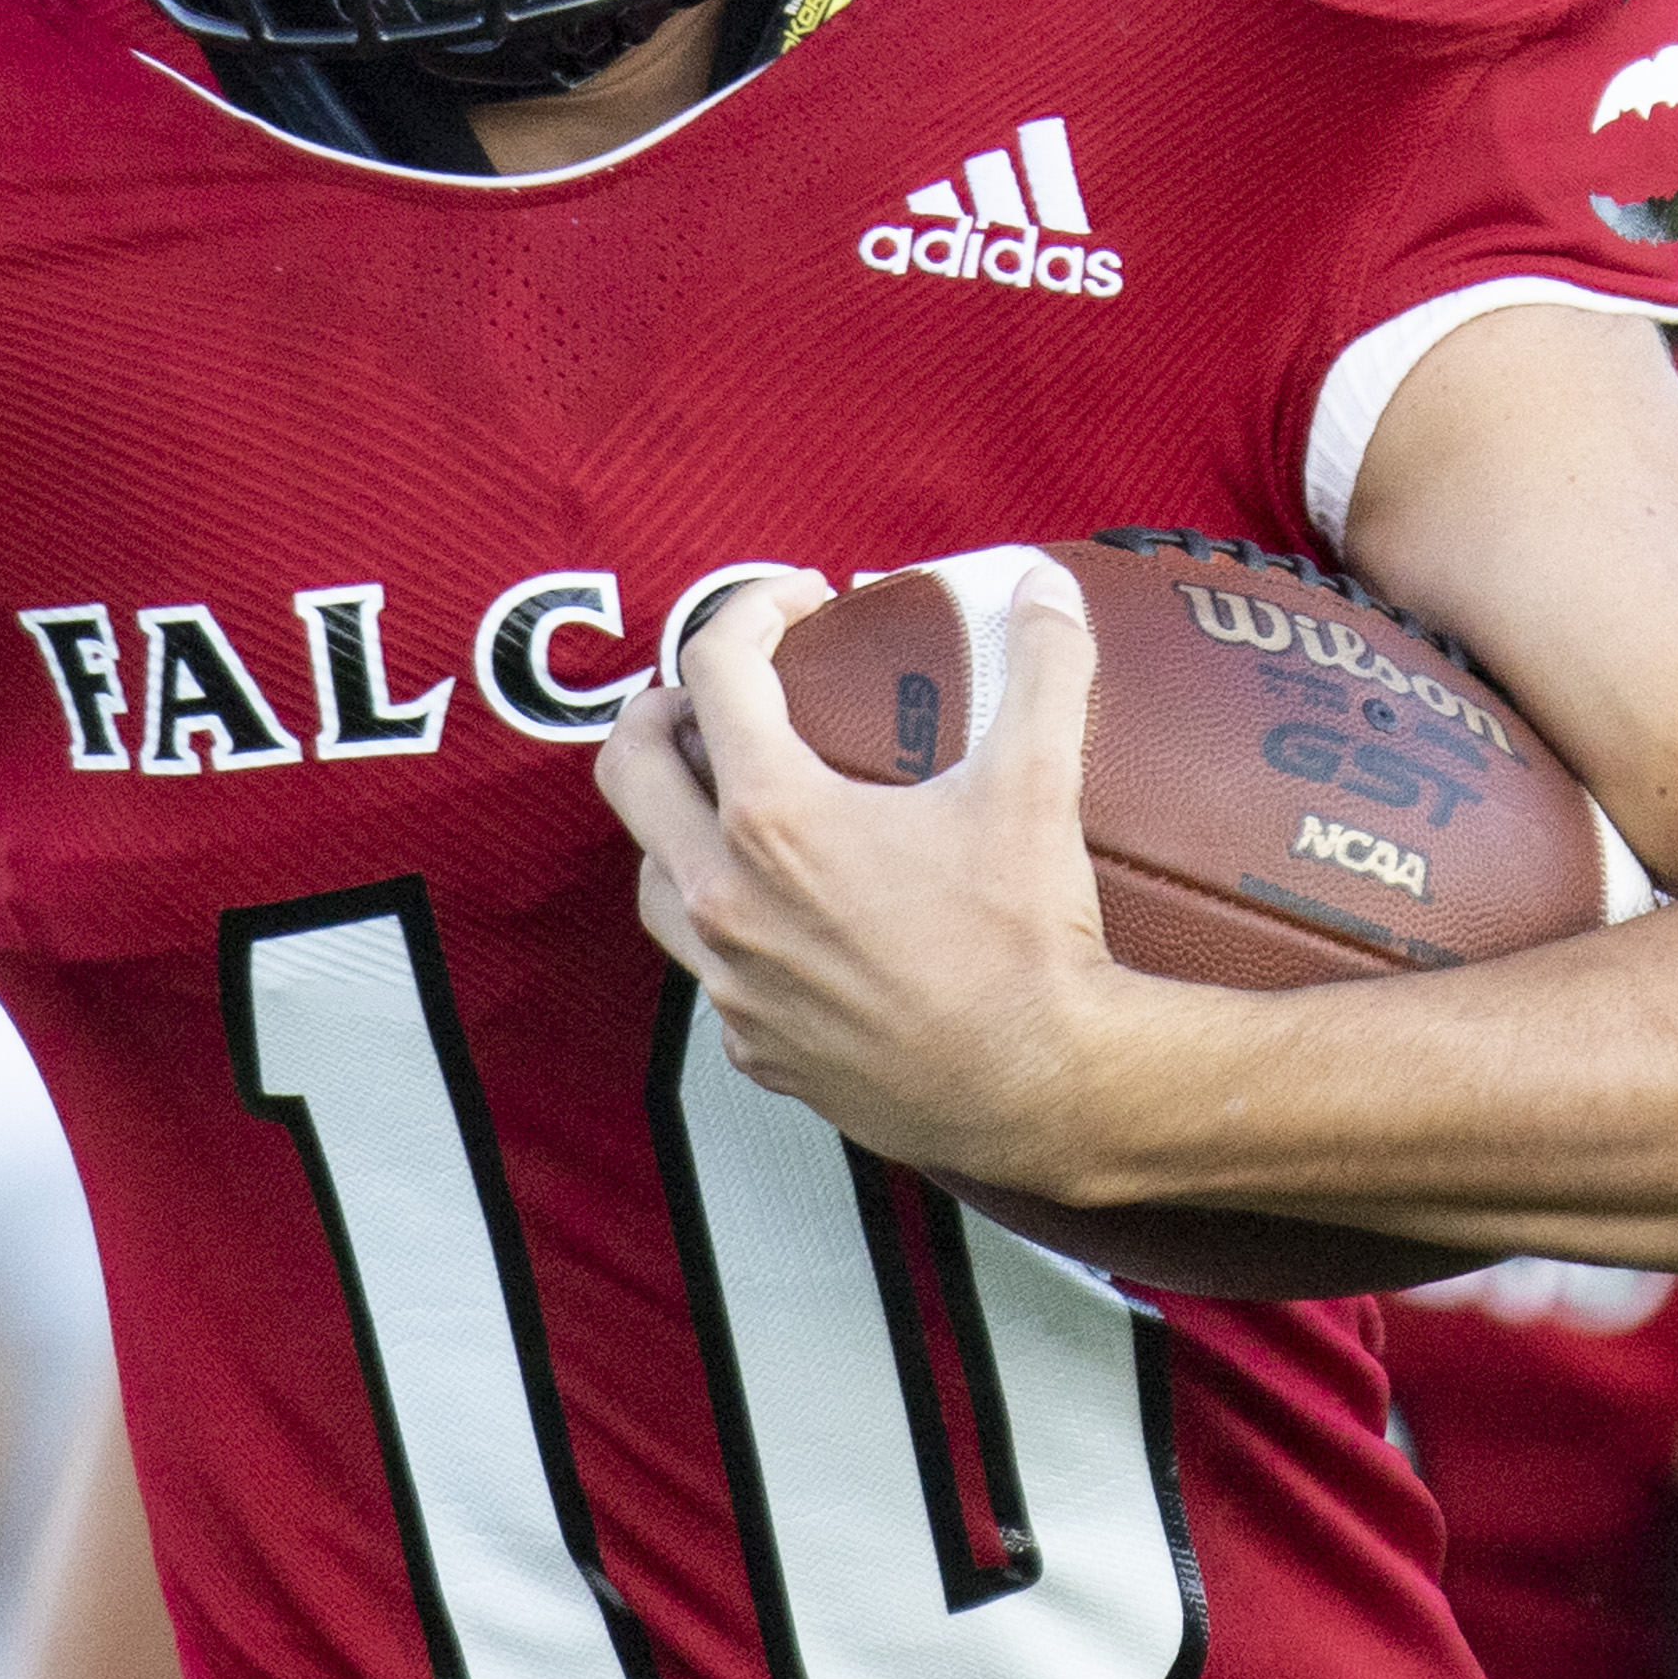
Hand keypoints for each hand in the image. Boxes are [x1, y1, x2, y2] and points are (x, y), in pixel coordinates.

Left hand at [592, 564, 1131, 1193]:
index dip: (753, 610)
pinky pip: (709, 968)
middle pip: (630, 769)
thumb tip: (1047, 589)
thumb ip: (1045, 667)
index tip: (803, 603)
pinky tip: (790, 913)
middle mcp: (726, 898)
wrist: (1038, 1089)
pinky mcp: (754, 1047)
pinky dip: (731, 922)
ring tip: (729, 798)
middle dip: (662, 708)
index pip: (716, 672)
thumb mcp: (1038, 786)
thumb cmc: (1027, 944)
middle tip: (717, 692)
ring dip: (674, 823)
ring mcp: (730, 982)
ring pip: (649, 877)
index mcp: (775, 818)